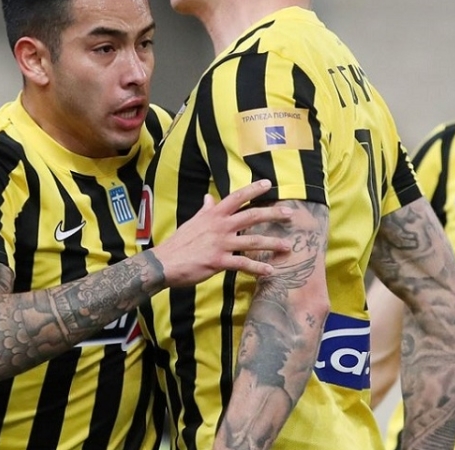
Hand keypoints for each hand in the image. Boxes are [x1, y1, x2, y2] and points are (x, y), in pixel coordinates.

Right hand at [153, 179, 291, 286]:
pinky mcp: (218, 261)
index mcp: (213, 214)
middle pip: (251, 216)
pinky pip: (243, 264)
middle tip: (290, 213)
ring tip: (287, 246)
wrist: (164, 262)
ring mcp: (220, 243)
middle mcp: (220, 226)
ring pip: (252, 241)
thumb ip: (205, 210)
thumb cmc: (178, 243)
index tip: (268, 183)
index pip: (237, 197)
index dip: (253, 189)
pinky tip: (270, 271)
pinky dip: (258, 268)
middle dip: (272, 214)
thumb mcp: (192, 222)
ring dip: (272, 243)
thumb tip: (209, 197)